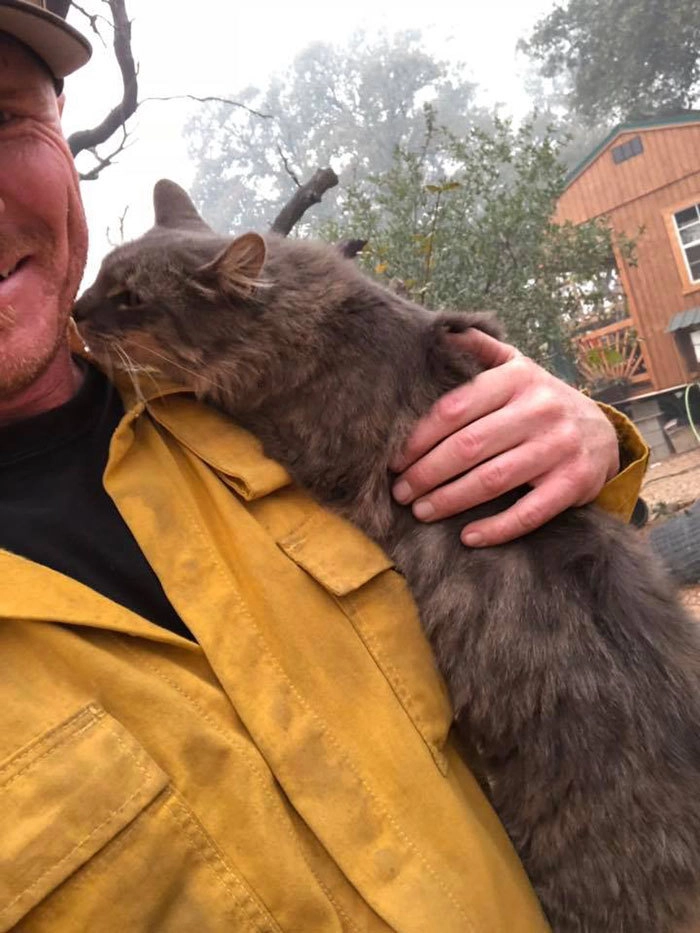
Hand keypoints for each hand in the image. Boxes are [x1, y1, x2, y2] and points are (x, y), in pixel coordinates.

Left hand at [390, 329, 619, 546]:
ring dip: (449, 500)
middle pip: (468, 447)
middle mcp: (539, 409)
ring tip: (421, 511)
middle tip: (400, 491)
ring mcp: (559, 447)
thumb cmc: (541, 401)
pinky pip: (529, 512)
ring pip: (492, 480)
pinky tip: (468, 537)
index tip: (394, 459)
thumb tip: (441, 331)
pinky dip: (496, 528)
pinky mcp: (574, 483)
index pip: (455, 408)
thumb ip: (481, 349)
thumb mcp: (517, 367)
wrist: (602, 433)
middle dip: (426, 472)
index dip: (419, 437)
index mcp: (518, 378)